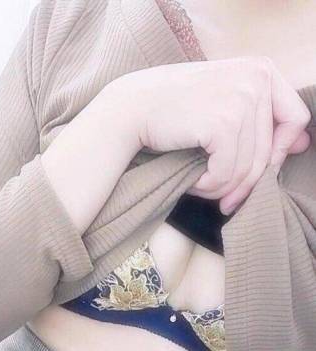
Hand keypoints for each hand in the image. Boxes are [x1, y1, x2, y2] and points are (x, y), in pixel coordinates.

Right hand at [111, 56, 310, 214]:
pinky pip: (227, 173)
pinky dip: (208, 186)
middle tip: (227, 202)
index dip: (279, 153)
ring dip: (223, 189)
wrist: (132, 109)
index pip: (295, 119)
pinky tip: (193, 182)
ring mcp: (242, 99)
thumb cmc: (174, 110)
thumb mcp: (223, 102)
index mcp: (261, 69)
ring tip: (203, 188)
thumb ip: (261, 118)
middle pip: (269, 152)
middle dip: (246, 185)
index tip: (256, 170)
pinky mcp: (223, 123)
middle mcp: (257, 78)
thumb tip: (303, 144)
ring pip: (248, 168)